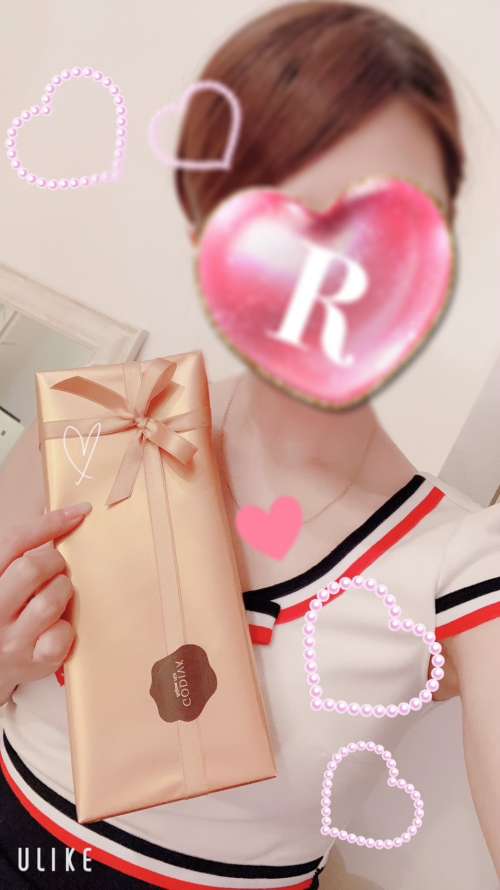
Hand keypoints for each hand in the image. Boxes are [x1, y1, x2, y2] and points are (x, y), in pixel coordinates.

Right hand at [0, 502, 91, 703]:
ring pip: (51, 600)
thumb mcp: (4, 578)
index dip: (50, 523)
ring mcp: (12, 638)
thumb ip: (23, 552)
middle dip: (55, 562)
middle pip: (31, 567)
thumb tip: (60, 514)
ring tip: (57, 595)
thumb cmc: (4, 613)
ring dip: (64, 591)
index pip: (15, 542)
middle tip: (56, 569)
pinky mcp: (34, 661)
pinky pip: (62, 635)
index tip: (79, 512)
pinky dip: (67, 627)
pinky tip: (58, 626)